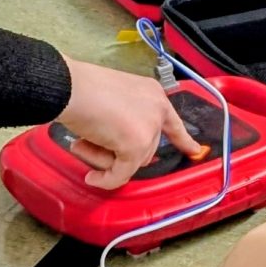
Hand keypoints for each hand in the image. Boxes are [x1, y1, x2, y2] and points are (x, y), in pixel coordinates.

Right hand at [53, 58, 200, 191]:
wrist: (70, 87)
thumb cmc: (82, 88)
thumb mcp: (114, 100)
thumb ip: (126, 120)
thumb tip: (119, 153)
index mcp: (153, 94)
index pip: (173, 122)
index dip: (184, 139)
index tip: (195, 150)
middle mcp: (157, 109)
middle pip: (146, 148)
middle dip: (116, 152)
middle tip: (86, 144)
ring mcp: (149, 127)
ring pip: (133, 161)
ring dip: (105, 159)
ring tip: (81, 143)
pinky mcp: (136, 145)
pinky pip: (122, 174)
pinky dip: (106, 179)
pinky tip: (93, 177)